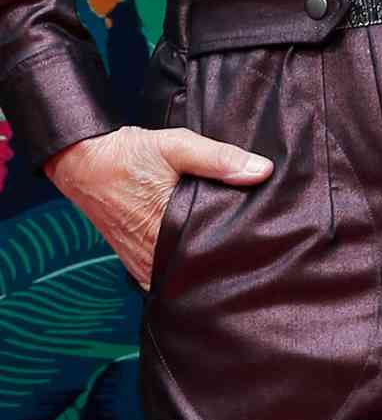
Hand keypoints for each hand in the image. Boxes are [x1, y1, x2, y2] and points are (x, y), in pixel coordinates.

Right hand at [43, 124, 271, 289]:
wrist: (82, 162)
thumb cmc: (127, 155)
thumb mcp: (176, 146)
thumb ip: (219, 158)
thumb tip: (261, 171)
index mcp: (165, 230)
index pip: (213, 254)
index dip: (238, 248)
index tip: (260, 241)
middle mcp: (152, 255)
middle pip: (200, 268)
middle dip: (224, 257)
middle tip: (251, 244)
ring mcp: (142, 263)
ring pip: (183, 274)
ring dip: (202, 263)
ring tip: (229, 248)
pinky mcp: (136, 262)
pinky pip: (165, 273)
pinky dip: (181, 266)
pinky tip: (199, 251)